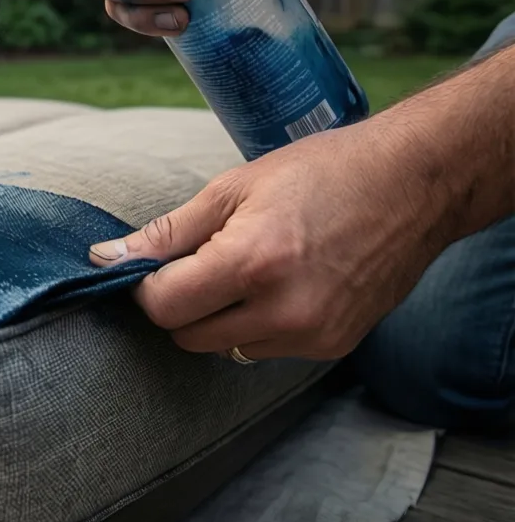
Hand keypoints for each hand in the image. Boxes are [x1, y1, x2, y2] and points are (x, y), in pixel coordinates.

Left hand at [87, 119, 448, 361]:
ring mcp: (312, 335)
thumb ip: (167, 233)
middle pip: (187, 335)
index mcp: (253, 261)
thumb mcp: (233, 188)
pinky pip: (264, 349)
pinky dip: (255, 324)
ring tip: (247, 268)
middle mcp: (284, 309)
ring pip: (223, 347)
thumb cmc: (321, 172)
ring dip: (217, 317)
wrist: (414, 185)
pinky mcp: (332, 347)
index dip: (145, 286)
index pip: (164, 306)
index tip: (150, 267)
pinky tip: (280, 285)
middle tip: (199, 262)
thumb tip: (105, 259)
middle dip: (178, 303)